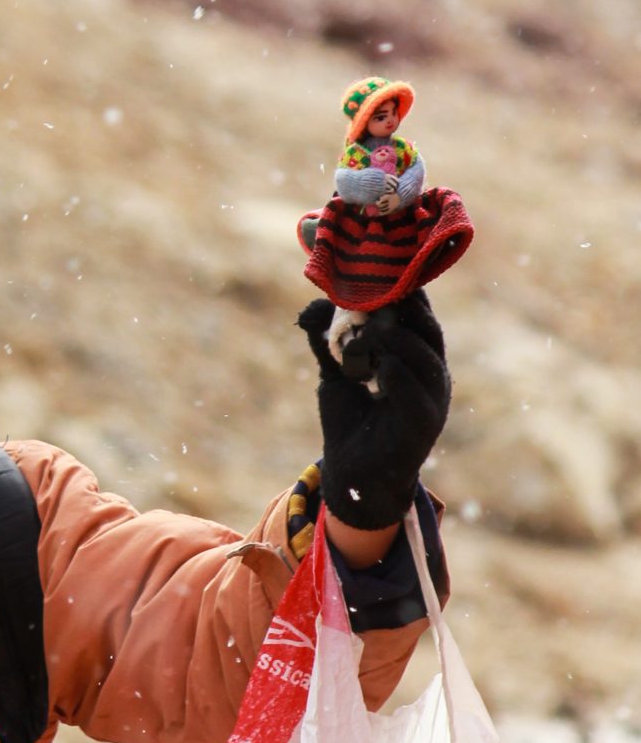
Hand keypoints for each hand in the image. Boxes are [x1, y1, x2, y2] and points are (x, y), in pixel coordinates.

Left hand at [297, 291, 450, 530]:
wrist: (350, 476)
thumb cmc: (349, 423)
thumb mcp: (336, 374)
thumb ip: (328, 342)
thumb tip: (310, 308)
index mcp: (418, 357)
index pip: (420, 314)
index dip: (403, 289)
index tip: (377, 267)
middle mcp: (432, 374)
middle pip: (427, 327)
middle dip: (398, 307)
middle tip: (367, 295)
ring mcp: (432, 399)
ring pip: (422, 355)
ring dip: (391, 338)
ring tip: (363, 335)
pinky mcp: (423, 424)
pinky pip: (413, 390)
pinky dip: (392, 372)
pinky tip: (371, 368)